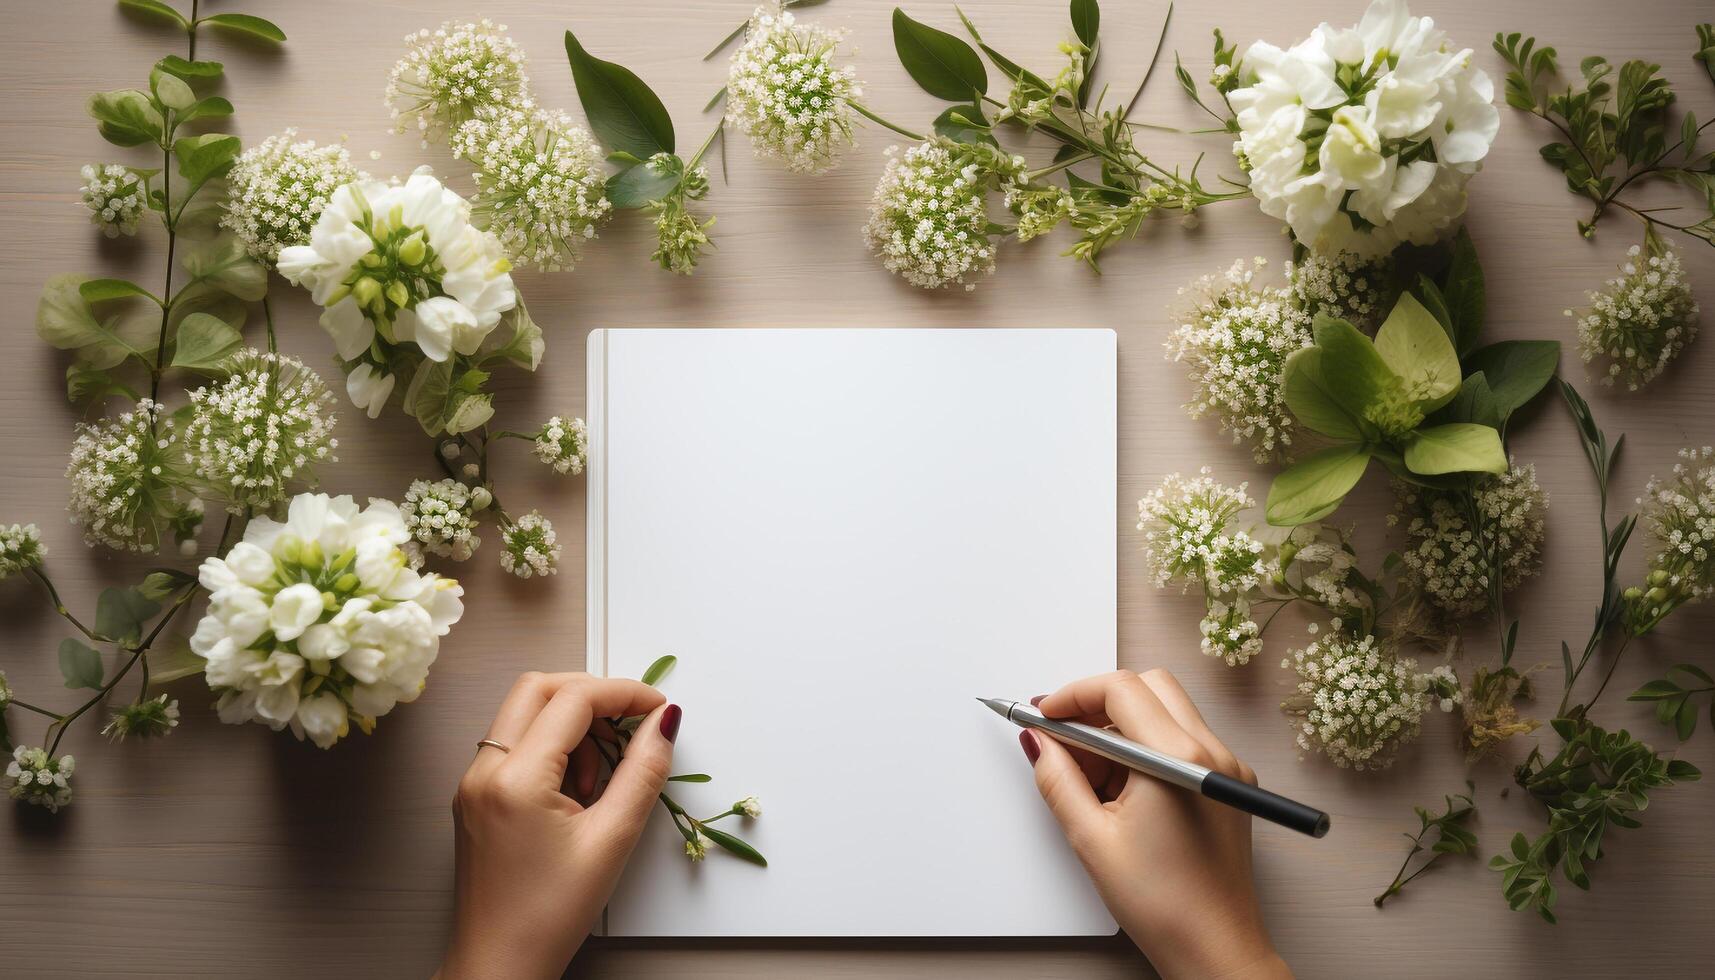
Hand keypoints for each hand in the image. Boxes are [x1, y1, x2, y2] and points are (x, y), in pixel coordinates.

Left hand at [438, 672, 679, 979]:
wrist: (499, 964)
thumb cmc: (548, 916)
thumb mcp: (612, 840)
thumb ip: (643, 772)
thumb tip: (663, 723)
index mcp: (515, 779)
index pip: (573, 700)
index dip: (623, 693)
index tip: (657, 707)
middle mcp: (484, 771)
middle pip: (539, 688)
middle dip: (592, 694)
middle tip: (632, 722)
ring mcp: (474, 782)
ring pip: (524, 713)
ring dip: (571, 723)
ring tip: (603, 776)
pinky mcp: (476, 796)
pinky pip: (515, 744)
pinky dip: (553, 747)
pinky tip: (579, 789)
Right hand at [1022, 669, 1289, 979]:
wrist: (1216, 949)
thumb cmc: (1165, 905)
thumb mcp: (1092, 839)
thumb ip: (1058, 779)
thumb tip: (1039, 741)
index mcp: (1179, 761)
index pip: (1121, 689)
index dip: (1073, 695)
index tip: (1044, 714)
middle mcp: (1212, 753)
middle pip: (1149, 687)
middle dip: (1099, 702)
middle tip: (1064, 735)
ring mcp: (1227, 766)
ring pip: (1166, 711)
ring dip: (1122, 727)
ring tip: (1091, 776)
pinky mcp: (1229, 783)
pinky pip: (1182, 740)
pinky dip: (1146, 748)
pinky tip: (1121, 790)